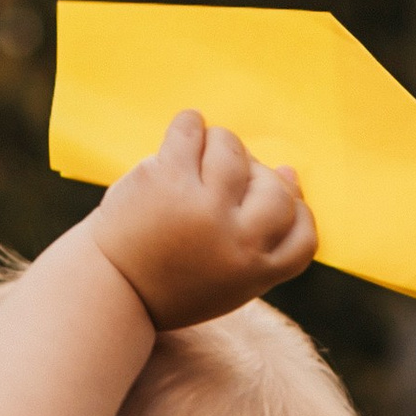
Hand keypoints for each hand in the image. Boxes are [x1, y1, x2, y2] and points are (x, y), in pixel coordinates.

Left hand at [90, 108, 318, 329]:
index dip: (294, 211)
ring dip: (219, 146)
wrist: (110, 289)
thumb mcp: (226, 278)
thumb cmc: (171, 281)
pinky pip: (192, 131)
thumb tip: (288, 172)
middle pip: (276, 189)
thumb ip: (260, 239)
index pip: (304, 234)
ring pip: (234, 151)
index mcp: (255, 273)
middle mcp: (237, 243)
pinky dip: (189, 126)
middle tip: (223, 182)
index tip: (268, 204)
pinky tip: (183, 136)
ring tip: (196, 160)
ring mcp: (204, 210)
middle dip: (255, 178)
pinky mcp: (168, 181)